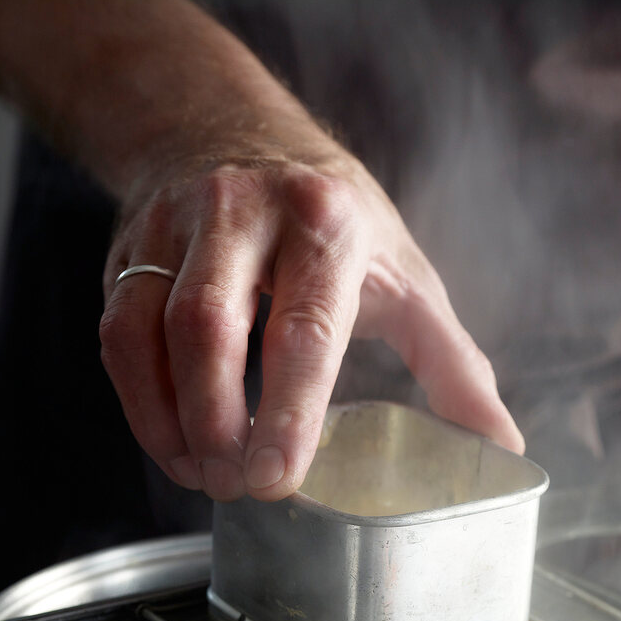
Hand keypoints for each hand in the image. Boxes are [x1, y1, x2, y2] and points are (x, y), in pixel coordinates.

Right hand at [100, 152, 522, 501]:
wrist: (231, 133)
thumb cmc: (333, 219)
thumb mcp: (407, 278)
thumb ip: (453, 364)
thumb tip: (501, 446)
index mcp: (325, 223)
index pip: (302, 328)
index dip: (288, 413)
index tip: (277, 478)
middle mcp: (241, 213)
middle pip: (209, 329)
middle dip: (217, 424)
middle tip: (238, 487)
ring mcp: (176, 228)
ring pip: (149, 334)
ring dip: (172, 422)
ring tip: (205, 476)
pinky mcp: (132, 251)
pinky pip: (119, 337)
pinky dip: (141, 404)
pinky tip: (174, 445)